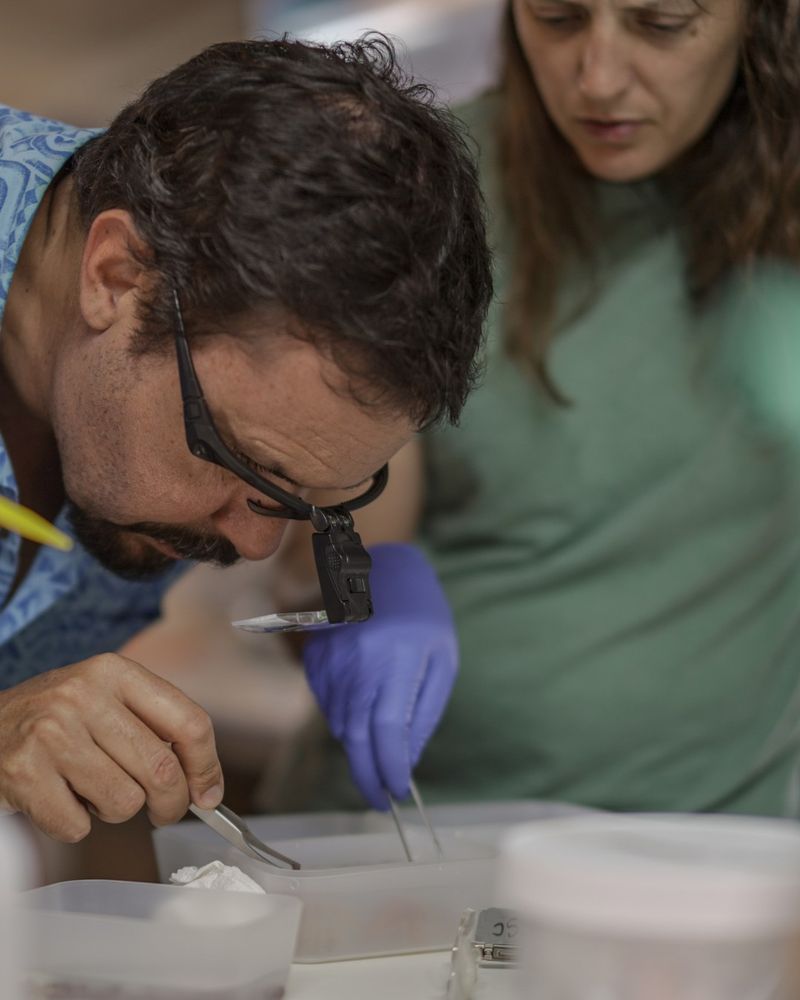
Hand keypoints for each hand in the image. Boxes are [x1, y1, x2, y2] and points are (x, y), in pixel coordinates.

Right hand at [0, 654, 223, 841]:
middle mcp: (84, 694)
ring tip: (90, 788)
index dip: (207, 765)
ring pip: (125, 802)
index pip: (188, 721)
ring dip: (114, 811)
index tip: (209, 793)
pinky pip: (78, 826)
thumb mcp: (104, 699)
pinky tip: (59, 797)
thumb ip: (153, 726)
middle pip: (161, 769)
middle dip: (171, 803)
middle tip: (163, 811)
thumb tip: (204, 783)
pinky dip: (73, 825)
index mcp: (114, 671)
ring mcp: (51, 733)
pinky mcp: (24, 773)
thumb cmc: (53, 720)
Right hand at [303, 543, 456, 808]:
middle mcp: (360, 661)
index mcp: (398, 660)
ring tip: (377, 747)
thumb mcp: (442, 662)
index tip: (396, 793)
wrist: (383, 569)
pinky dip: (343, 717)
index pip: (388, 731)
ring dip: (358, 745)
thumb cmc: (423, 616)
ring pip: (339, 723)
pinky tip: (361, 709)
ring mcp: (333, 658)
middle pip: (357, 735)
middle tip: (379, 797)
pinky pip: (326, 703)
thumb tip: (406, 760)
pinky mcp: (316, 655)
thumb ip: (424, 712)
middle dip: (367, 773)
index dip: (389, 769)